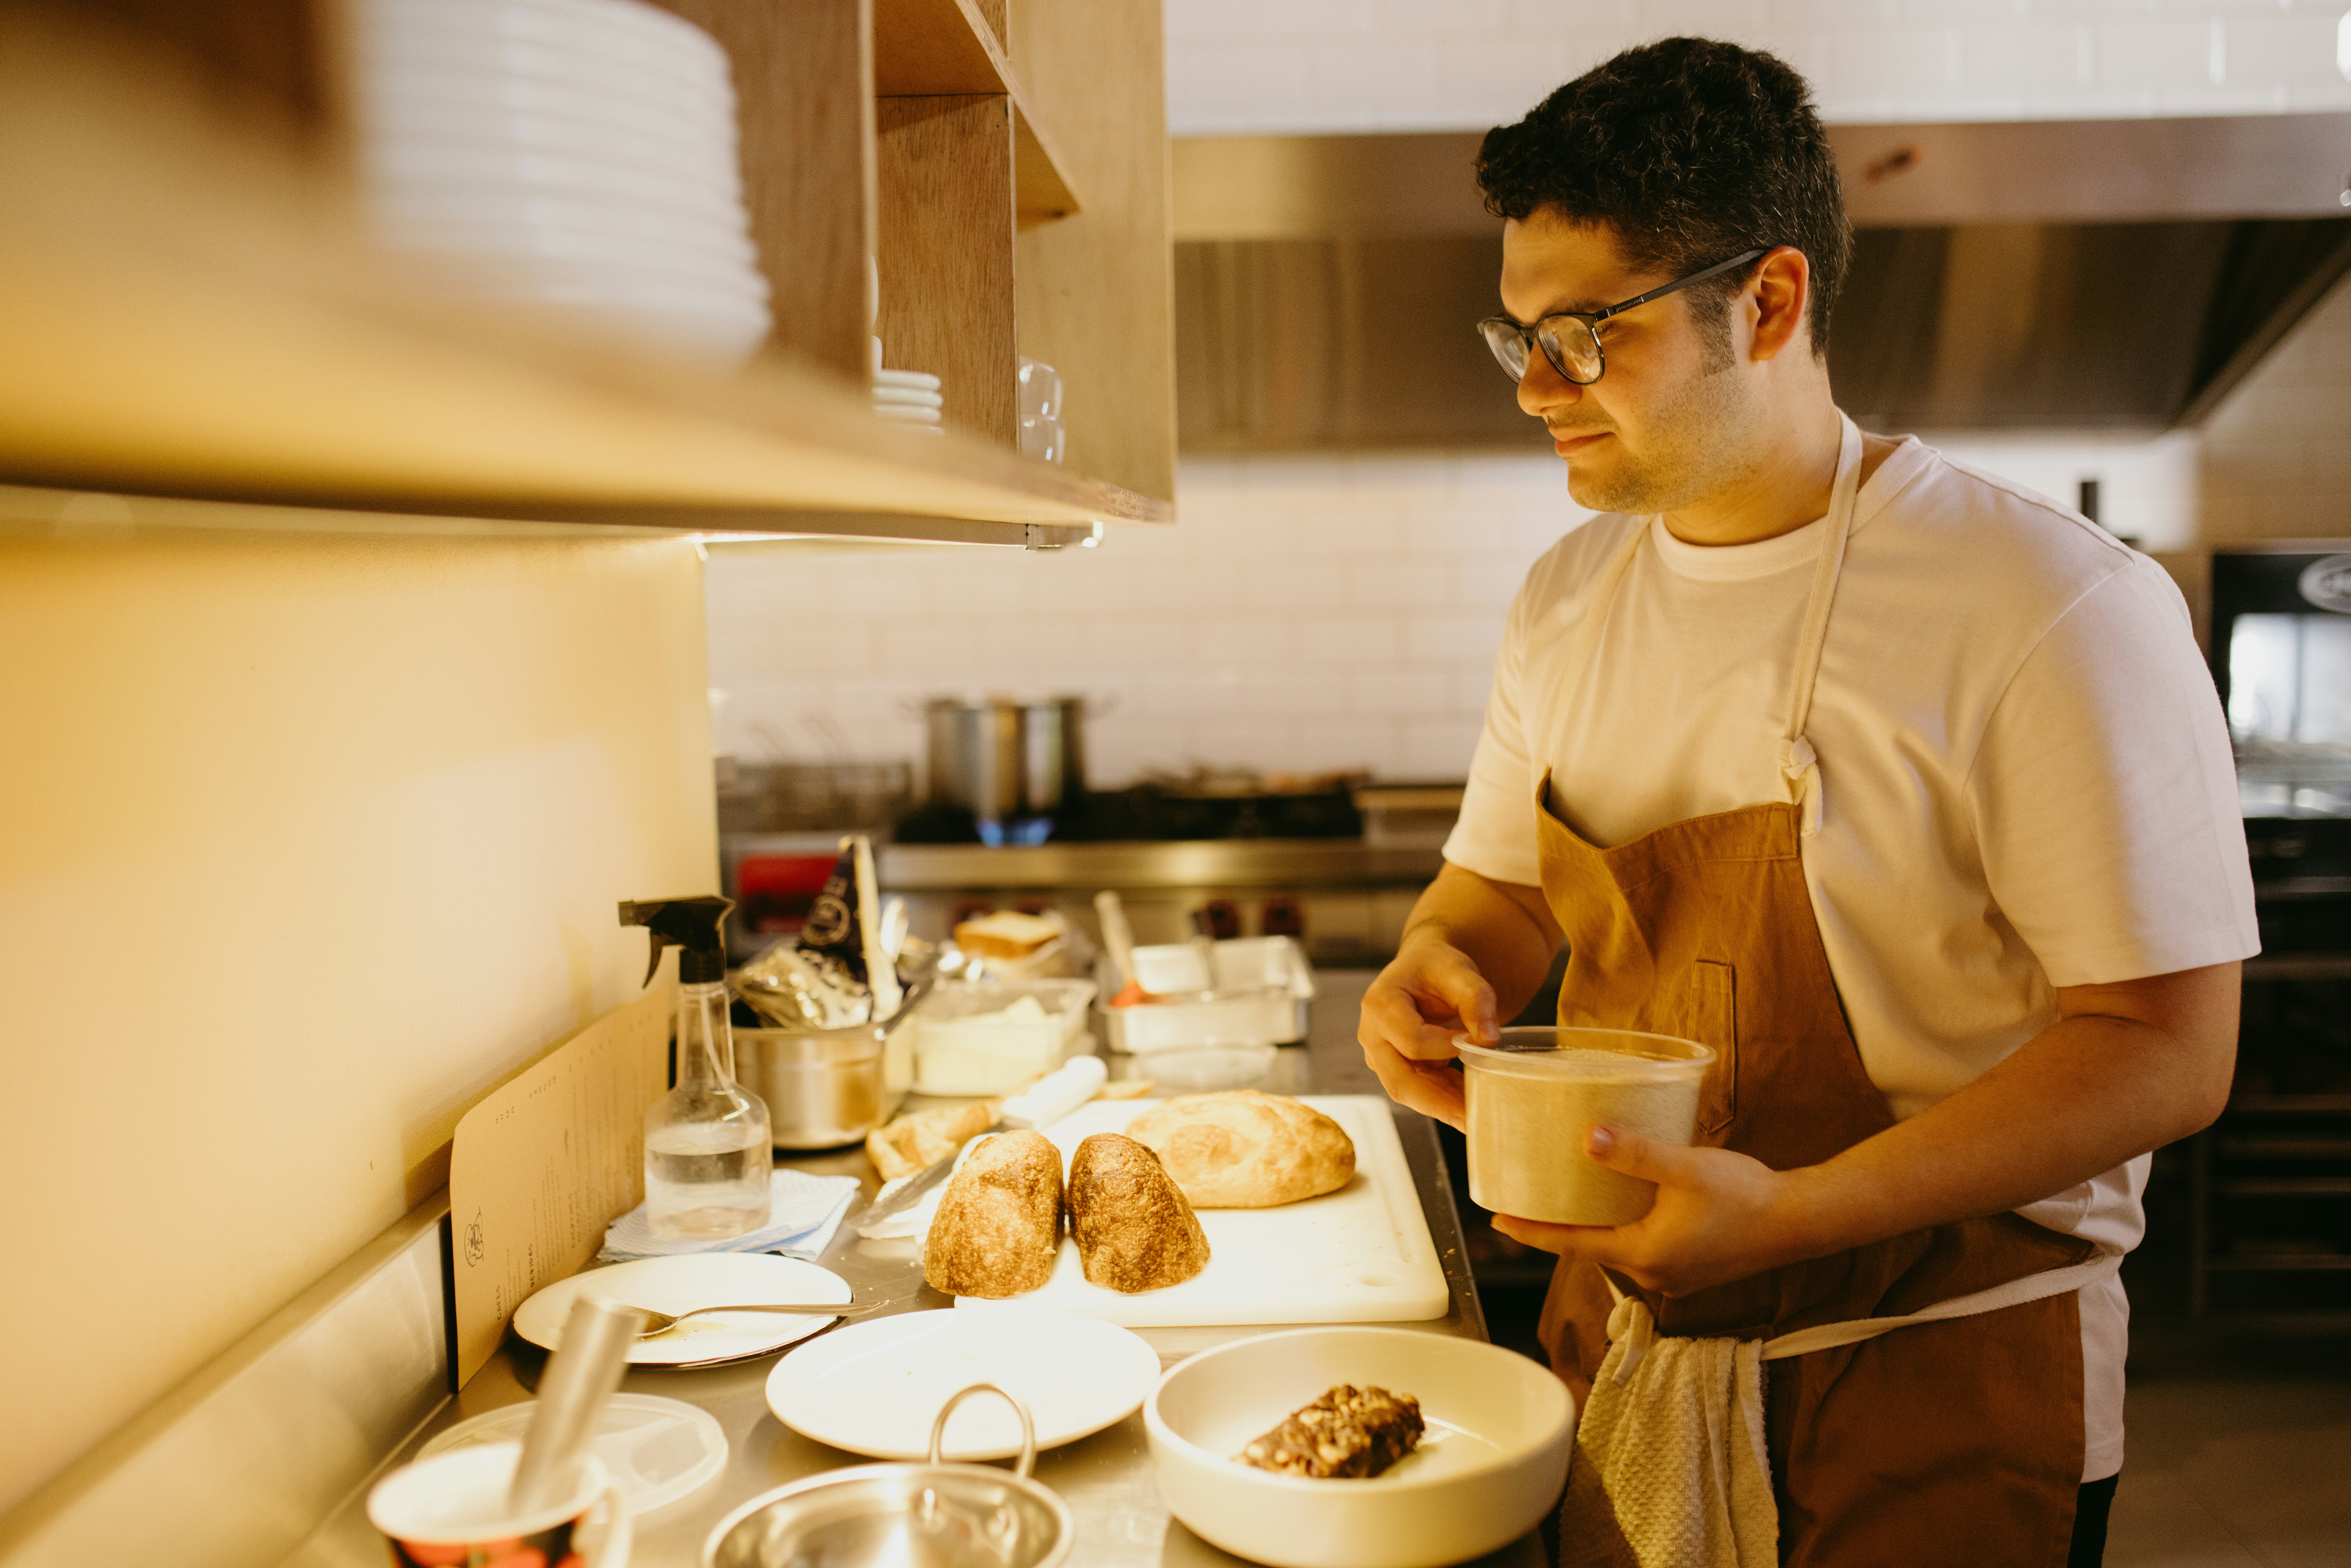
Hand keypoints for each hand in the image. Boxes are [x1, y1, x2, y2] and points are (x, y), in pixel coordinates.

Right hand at [1356, 939, 1501, 1130]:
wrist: (1423, 971)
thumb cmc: (1436, 968)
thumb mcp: (1458, 970)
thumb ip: (1476, 997)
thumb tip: (1489, 1038)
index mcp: (1380, 1004)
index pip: (1412, 1040)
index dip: (1446, 1047)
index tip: (1479, 1043)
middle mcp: (1372, 1035)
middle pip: (1400, 1080)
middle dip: (1438, 1103)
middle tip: (1472, 1120)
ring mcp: (1381, 1056)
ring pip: (1408, 1092)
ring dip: (1442, 1107)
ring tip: (1476, 1117)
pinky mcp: (1396, 1068)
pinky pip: (1419, 1091)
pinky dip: (1444, 1100)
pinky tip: (1470, 1104)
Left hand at [1489, 1126, 1816, 1295]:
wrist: (1802, 1220)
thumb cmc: (1746, 1195)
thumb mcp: (1684, 1167)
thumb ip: (1635, 1153)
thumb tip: (1588, 1138)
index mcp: (1644, 1254)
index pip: (1572, 1243)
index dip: (1532, 1231)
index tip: (1495, 1220)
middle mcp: (1654, 1273)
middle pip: (1591, 1247)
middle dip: (1559, 1226)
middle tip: (1525, 1201)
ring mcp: (1675, 1273)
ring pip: (1618, 1247)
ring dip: (1593, 1225)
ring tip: (1566, 1198)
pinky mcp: (1692, 1265)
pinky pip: (1642, 1247)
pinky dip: (1622, 1226)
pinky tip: (1620, 1203)